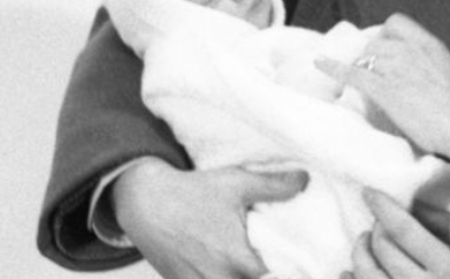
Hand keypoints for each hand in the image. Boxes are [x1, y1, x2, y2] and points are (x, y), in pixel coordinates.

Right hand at [112, 158, 306, 278]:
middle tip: (275, 265)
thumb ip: (275, 186)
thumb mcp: (238, 183)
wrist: (144, 202)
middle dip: (265, 276)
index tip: (298, 266)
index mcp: (236, 259)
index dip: (288, 274)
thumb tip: (305, 180)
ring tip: (252, 267)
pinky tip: (230, 270)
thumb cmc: (193, 192)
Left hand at [316, 14, 449, 161]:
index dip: (384, 34)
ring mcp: (396, 67)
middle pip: (376, 41)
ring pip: (365, 56)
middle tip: (369, 73)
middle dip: (369, 56)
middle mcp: (411, 49)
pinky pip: (352, 72)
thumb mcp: (449, 74)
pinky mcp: (384, 88)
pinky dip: (333, 67)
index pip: (396, 22)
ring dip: (360, 67)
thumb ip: (430, 64)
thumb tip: (415, 72)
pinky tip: (320, 64)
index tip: (382, 49)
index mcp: (430, 45)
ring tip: (358, 81)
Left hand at [345, 188, 449, 278]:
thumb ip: (448, 230)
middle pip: (384, 250)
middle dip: (374, 229)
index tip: (369, 192)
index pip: (404, 229)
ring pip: (367, 276)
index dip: (383, 207)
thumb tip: (416, 203)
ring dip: (359, 254)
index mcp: (449, 268)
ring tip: (362, 243)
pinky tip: (345, 272)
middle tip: (375, 222)